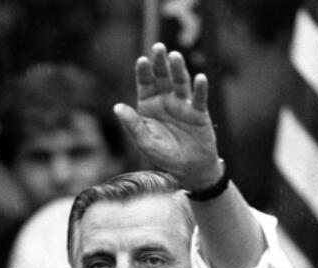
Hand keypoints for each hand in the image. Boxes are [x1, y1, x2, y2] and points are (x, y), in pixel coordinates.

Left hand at [114, 43, 222, 189]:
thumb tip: (117, 107)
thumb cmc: (164, 156)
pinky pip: (199, 98)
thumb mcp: (145, 142)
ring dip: (178, 69)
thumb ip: (132, 125)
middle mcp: (165, 100)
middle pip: (163, 77)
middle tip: (159, 47)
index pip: (145, 83)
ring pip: (180, 82)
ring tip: (175, 56)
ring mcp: (183, 104)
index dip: (143, 71)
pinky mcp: (198, 112)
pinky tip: (200, 78)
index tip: (142, 60)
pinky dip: (200, 89)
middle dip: (160, 62)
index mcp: (148, 105)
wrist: (189, 170)